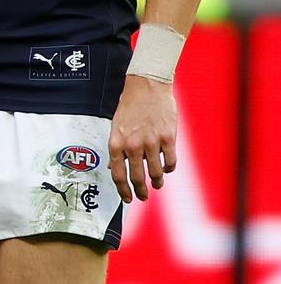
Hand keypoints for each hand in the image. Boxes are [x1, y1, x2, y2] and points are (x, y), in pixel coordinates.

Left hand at [108, 74, 176, 201]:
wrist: (147, 84)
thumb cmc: (130, 104)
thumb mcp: (116, 125)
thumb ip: (117, 148)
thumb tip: (113, 169)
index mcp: (116, 142)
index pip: (117, 175)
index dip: (122, 190)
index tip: (127, 198)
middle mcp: (133, 145)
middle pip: (137, 178)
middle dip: (140, 191)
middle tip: (143, 196)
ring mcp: (151, 142)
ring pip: (156, 173)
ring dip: (156, 182)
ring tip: (157, 183)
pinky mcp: (168, 138)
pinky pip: (170, 162)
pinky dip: (169, 168)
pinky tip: (167, 168)